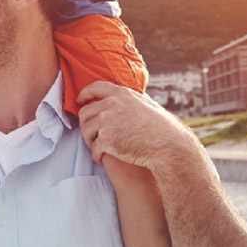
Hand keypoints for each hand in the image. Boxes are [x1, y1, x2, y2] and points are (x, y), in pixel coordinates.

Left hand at [77, 82, 197, 169]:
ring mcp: (107, 121)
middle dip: (85, 124)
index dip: (84, 93)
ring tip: (96, 148)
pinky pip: (93, 148)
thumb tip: (123, 97)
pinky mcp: (106, 139)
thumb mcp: (146, 104)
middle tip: (90, 135)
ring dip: (89, 141)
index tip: (80, 100)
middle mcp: (111, 104)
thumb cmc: (160, 128)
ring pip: (85, 130)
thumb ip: (131, 100)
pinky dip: (96, 155)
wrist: (167, 145)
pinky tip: (101, 158)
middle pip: (85, 112)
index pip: (95, 87)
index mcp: (121, 94)